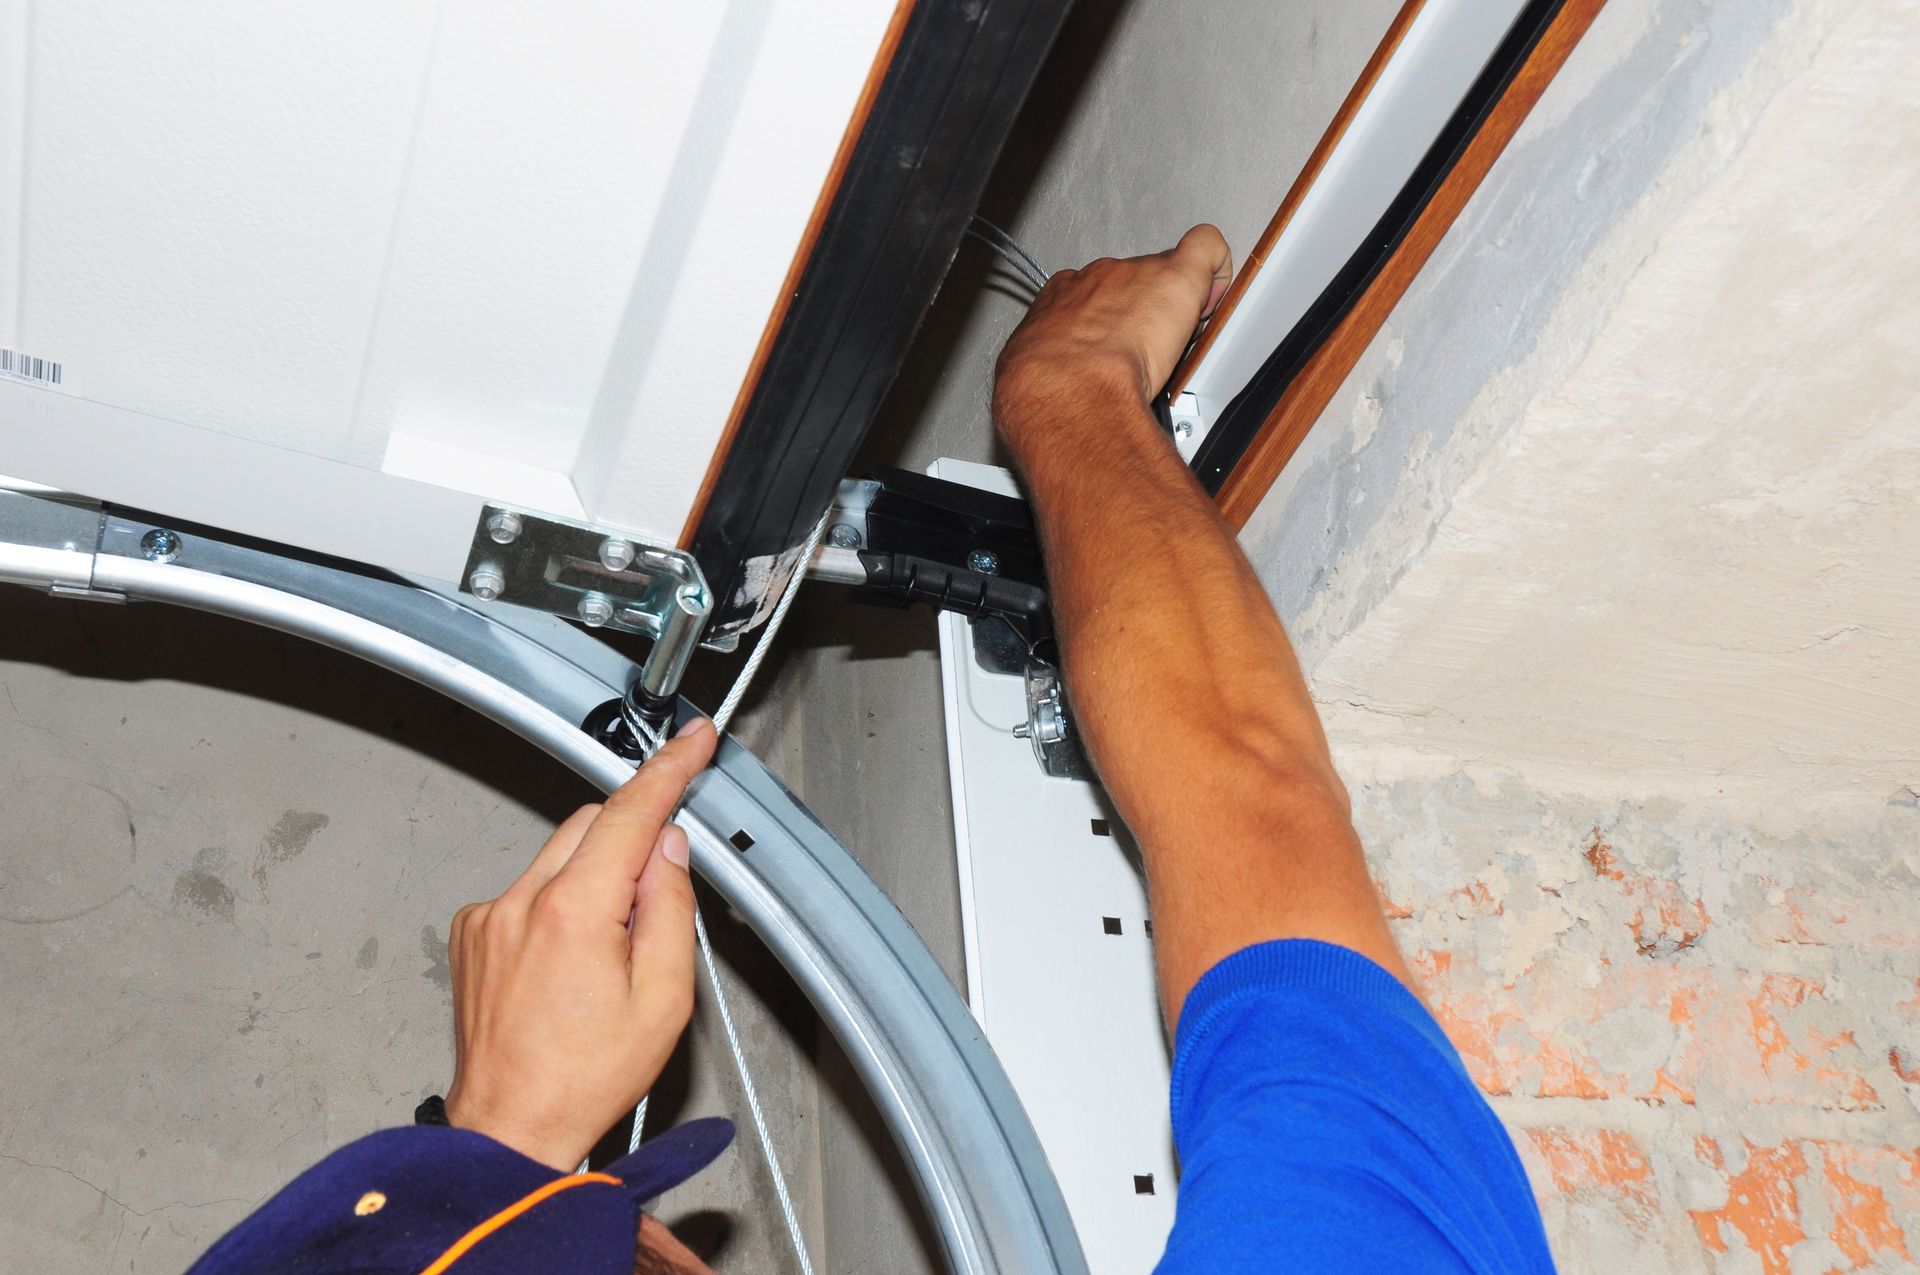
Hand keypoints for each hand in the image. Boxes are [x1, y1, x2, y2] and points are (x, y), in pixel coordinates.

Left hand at [444, 718, 717, 1170]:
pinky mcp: (472, 934)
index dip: (668, 769)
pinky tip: (566, 964)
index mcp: (574, 912)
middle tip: (660, 895)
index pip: (630, 812)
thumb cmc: (583, 1079)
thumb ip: (671, 909)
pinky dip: (557, 902)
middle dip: (633, 838)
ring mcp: (489, 917)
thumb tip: (669, 851)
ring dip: (594, 876)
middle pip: (591, 824)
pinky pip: (528, 889)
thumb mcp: (664, 999)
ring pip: (559, 855)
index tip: (693, 741)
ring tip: (606, 955)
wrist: (509, 1129)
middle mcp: (521, 902)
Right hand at [992, 224, 1231, 457]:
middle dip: (1143, 312)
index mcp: (1058, 298)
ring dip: (1174, 305)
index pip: (1091, 294)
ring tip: (1174, 345)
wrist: (1067, 389)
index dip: (1111, 318)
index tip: (1117, 343)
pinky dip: (1216, 270)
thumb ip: (1039, 368)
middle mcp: (1094, 279)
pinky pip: (1205, 249)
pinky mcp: (1175, 275)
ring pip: (1165, 275)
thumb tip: (1043, 383)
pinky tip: (1215, 296)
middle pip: (1131, 283)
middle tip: (1150, 351)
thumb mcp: (1027, 376)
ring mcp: (1134, 275)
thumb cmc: (1046, 392)